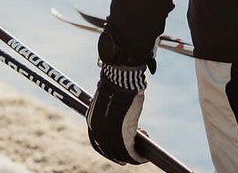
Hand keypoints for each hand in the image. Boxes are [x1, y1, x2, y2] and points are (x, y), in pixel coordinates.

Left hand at [86, 31, 154, 164]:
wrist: (121, 81)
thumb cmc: (117, 86)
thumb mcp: (110, 101)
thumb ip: (111, 113)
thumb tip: (118, 119)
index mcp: (92, 122)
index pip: (98, 144)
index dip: (109, 150)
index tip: (119, 153)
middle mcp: (98, 131)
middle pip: (110, 151)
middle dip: (122, 155)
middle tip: (134, 154)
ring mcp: (109, 134)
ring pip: (122, 154)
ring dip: (134, 156)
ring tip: (143, 152)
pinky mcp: (123, 136)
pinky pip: (131, 153)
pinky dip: (139, 157)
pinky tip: (146, 154)